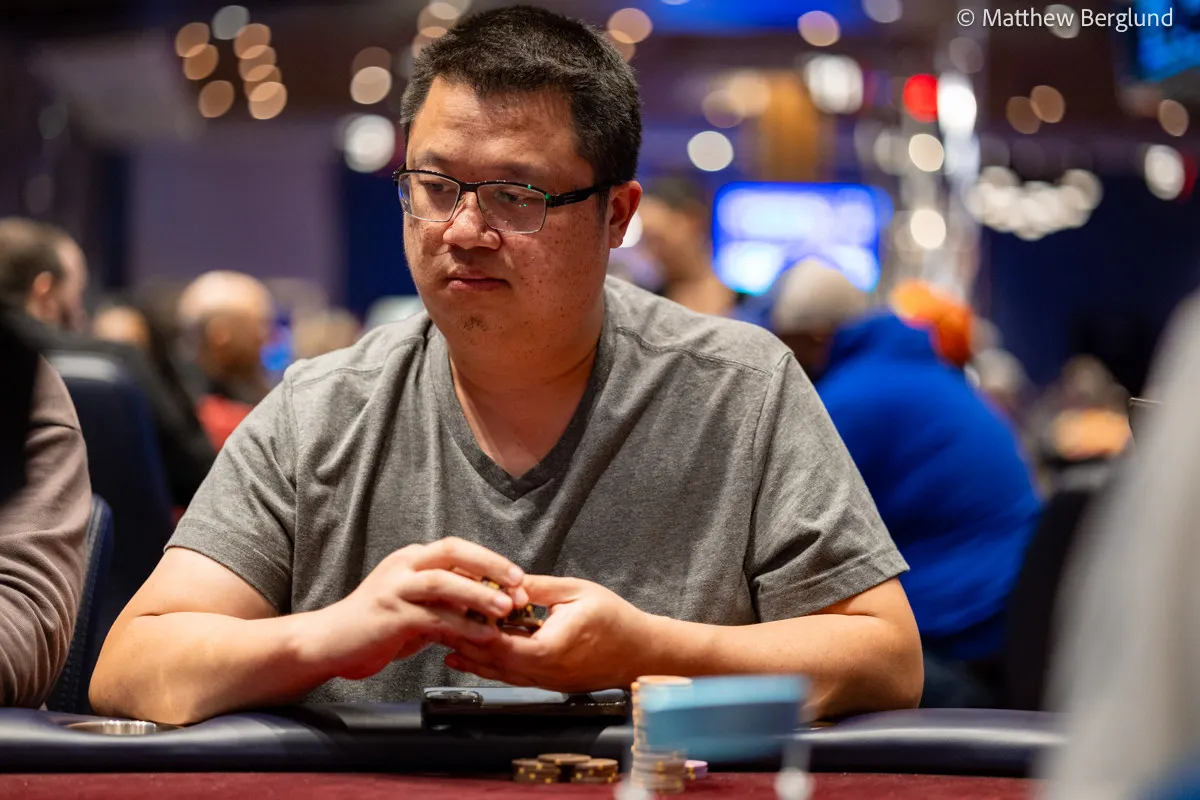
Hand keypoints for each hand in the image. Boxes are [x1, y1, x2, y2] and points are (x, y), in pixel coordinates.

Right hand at [301, 537, 528, 680]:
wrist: (330, 642)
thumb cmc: (376, 626)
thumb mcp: (417, 608)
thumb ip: (446, 603)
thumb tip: (486, 607)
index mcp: (412, 559)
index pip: (457, 548)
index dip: (490, 560)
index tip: (517, 577)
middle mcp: (404, 566)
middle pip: (452, 552)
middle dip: (489, 565)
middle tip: (518, 583)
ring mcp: (395, 588)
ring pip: (443, 581)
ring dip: (478, 594)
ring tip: (505, 608)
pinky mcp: (390, 614)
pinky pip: (433, 616)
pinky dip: (462, 626)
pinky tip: (483, 635)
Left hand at [441, 575, 651, 690]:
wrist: (643, 652)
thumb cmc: (616, 620)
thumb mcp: (576, 592)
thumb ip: (537, 588)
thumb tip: (505, 581)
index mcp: (549, 648)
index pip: (499, 642)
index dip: (474, 628)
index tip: (455, 610)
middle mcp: (545, 672)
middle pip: (493, 662)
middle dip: (466, 644)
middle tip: (440, 627)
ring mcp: (548, 682)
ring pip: (501, 673)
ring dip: (474, 659)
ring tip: (447, 644)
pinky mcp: (552, 683)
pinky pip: (515, 676)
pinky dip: (493, 666)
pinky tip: (476, 659)